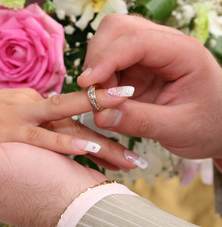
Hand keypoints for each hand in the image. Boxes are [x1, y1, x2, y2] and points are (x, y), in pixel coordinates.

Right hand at [78, 14, 221, 158]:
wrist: (218, 127)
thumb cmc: (208, 125)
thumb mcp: (179, 129)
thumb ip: (140, 122)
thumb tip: (100, 116)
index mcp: (183, 53)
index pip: (137, 41)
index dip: (107, 59)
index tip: (86, 83)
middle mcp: (164, 44)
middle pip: (117, 30)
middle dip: (98, 59)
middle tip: (95, 92)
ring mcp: (148, 53)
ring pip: (107, 42)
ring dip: (96, 69)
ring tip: (102, 99)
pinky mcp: (136, 66)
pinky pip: (108, 62)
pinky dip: (99, 78)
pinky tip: (106, 98)